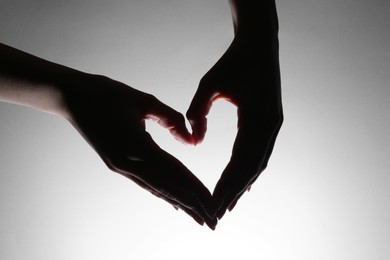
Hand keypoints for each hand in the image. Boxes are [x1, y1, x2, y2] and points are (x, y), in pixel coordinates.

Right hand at [61, 74, 216, 228]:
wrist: (72, 97)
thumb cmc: (108, 93)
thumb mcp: (145, 101)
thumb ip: (171, 119)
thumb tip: (192, 140)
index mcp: (136, 145)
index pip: (174, 171)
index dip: (195, 187)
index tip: (212, 203)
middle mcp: (127, 162)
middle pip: (167, 187)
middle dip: (191, 205)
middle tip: (211, 221)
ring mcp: (120, 166)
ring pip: (155, 188)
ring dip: (177, 203)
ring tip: (196, 216)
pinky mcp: (116, 164)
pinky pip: (144, 182)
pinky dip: (160, 193)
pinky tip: (172, 201)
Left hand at [186, 36, 282, 219]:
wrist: (259, 44)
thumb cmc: (234, 60)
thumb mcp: (209, 83)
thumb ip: (198, 111)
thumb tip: (194, 141)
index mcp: (257, 118)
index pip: (240, 160)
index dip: (227, 184)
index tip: (214, 203)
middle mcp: (270, 126)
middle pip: (251, 168)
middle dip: (234, 191)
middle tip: (218, 214)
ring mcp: (273, 126)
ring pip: (257, 163)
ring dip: (243, 184)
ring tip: (229, 204)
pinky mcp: (271, 122)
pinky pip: (260, 152)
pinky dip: (250, 169)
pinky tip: (243, 182)